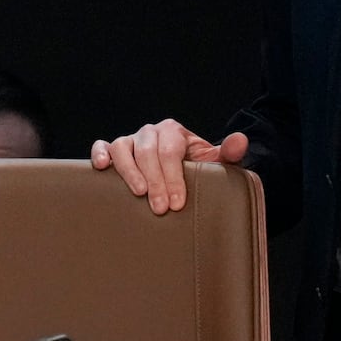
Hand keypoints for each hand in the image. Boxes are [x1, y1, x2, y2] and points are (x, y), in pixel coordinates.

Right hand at [90, 119, 247, 213]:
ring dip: (129, 170)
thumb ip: (228, 153)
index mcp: (173, 132)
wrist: (181, 171)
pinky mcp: (113, 150)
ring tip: (138, 193)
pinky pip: (102, 146)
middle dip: (155, 181)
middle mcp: (150, 132)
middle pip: (147, 151)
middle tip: (161, 208)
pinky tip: (101, 167)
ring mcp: (130, 140)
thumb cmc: (196, 169)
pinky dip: (99, 153)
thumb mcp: (214, 163)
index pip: (171, 151)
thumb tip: (240, 141)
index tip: (178, 202)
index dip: (174, 176)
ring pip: (123, 147)